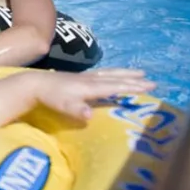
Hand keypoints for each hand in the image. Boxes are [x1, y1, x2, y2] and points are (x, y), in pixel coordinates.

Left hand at [35, 68, 155, 120]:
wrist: (36, 84)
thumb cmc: (51, 97)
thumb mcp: (64, 106)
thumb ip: (77, 110)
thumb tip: (90, 115)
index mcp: (90, 87)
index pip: (115, 86)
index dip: (132, 87)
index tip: (149, 86)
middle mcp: (91, 79)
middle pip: (116, 78)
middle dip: (134, 80)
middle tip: (152, 81)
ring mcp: (86, 77)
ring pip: (110, 73)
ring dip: (126, 73)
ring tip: (140, 73)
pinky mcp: (81, 77)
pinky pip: (103, 73)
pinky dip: (113, 74)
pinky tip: (115, 76)